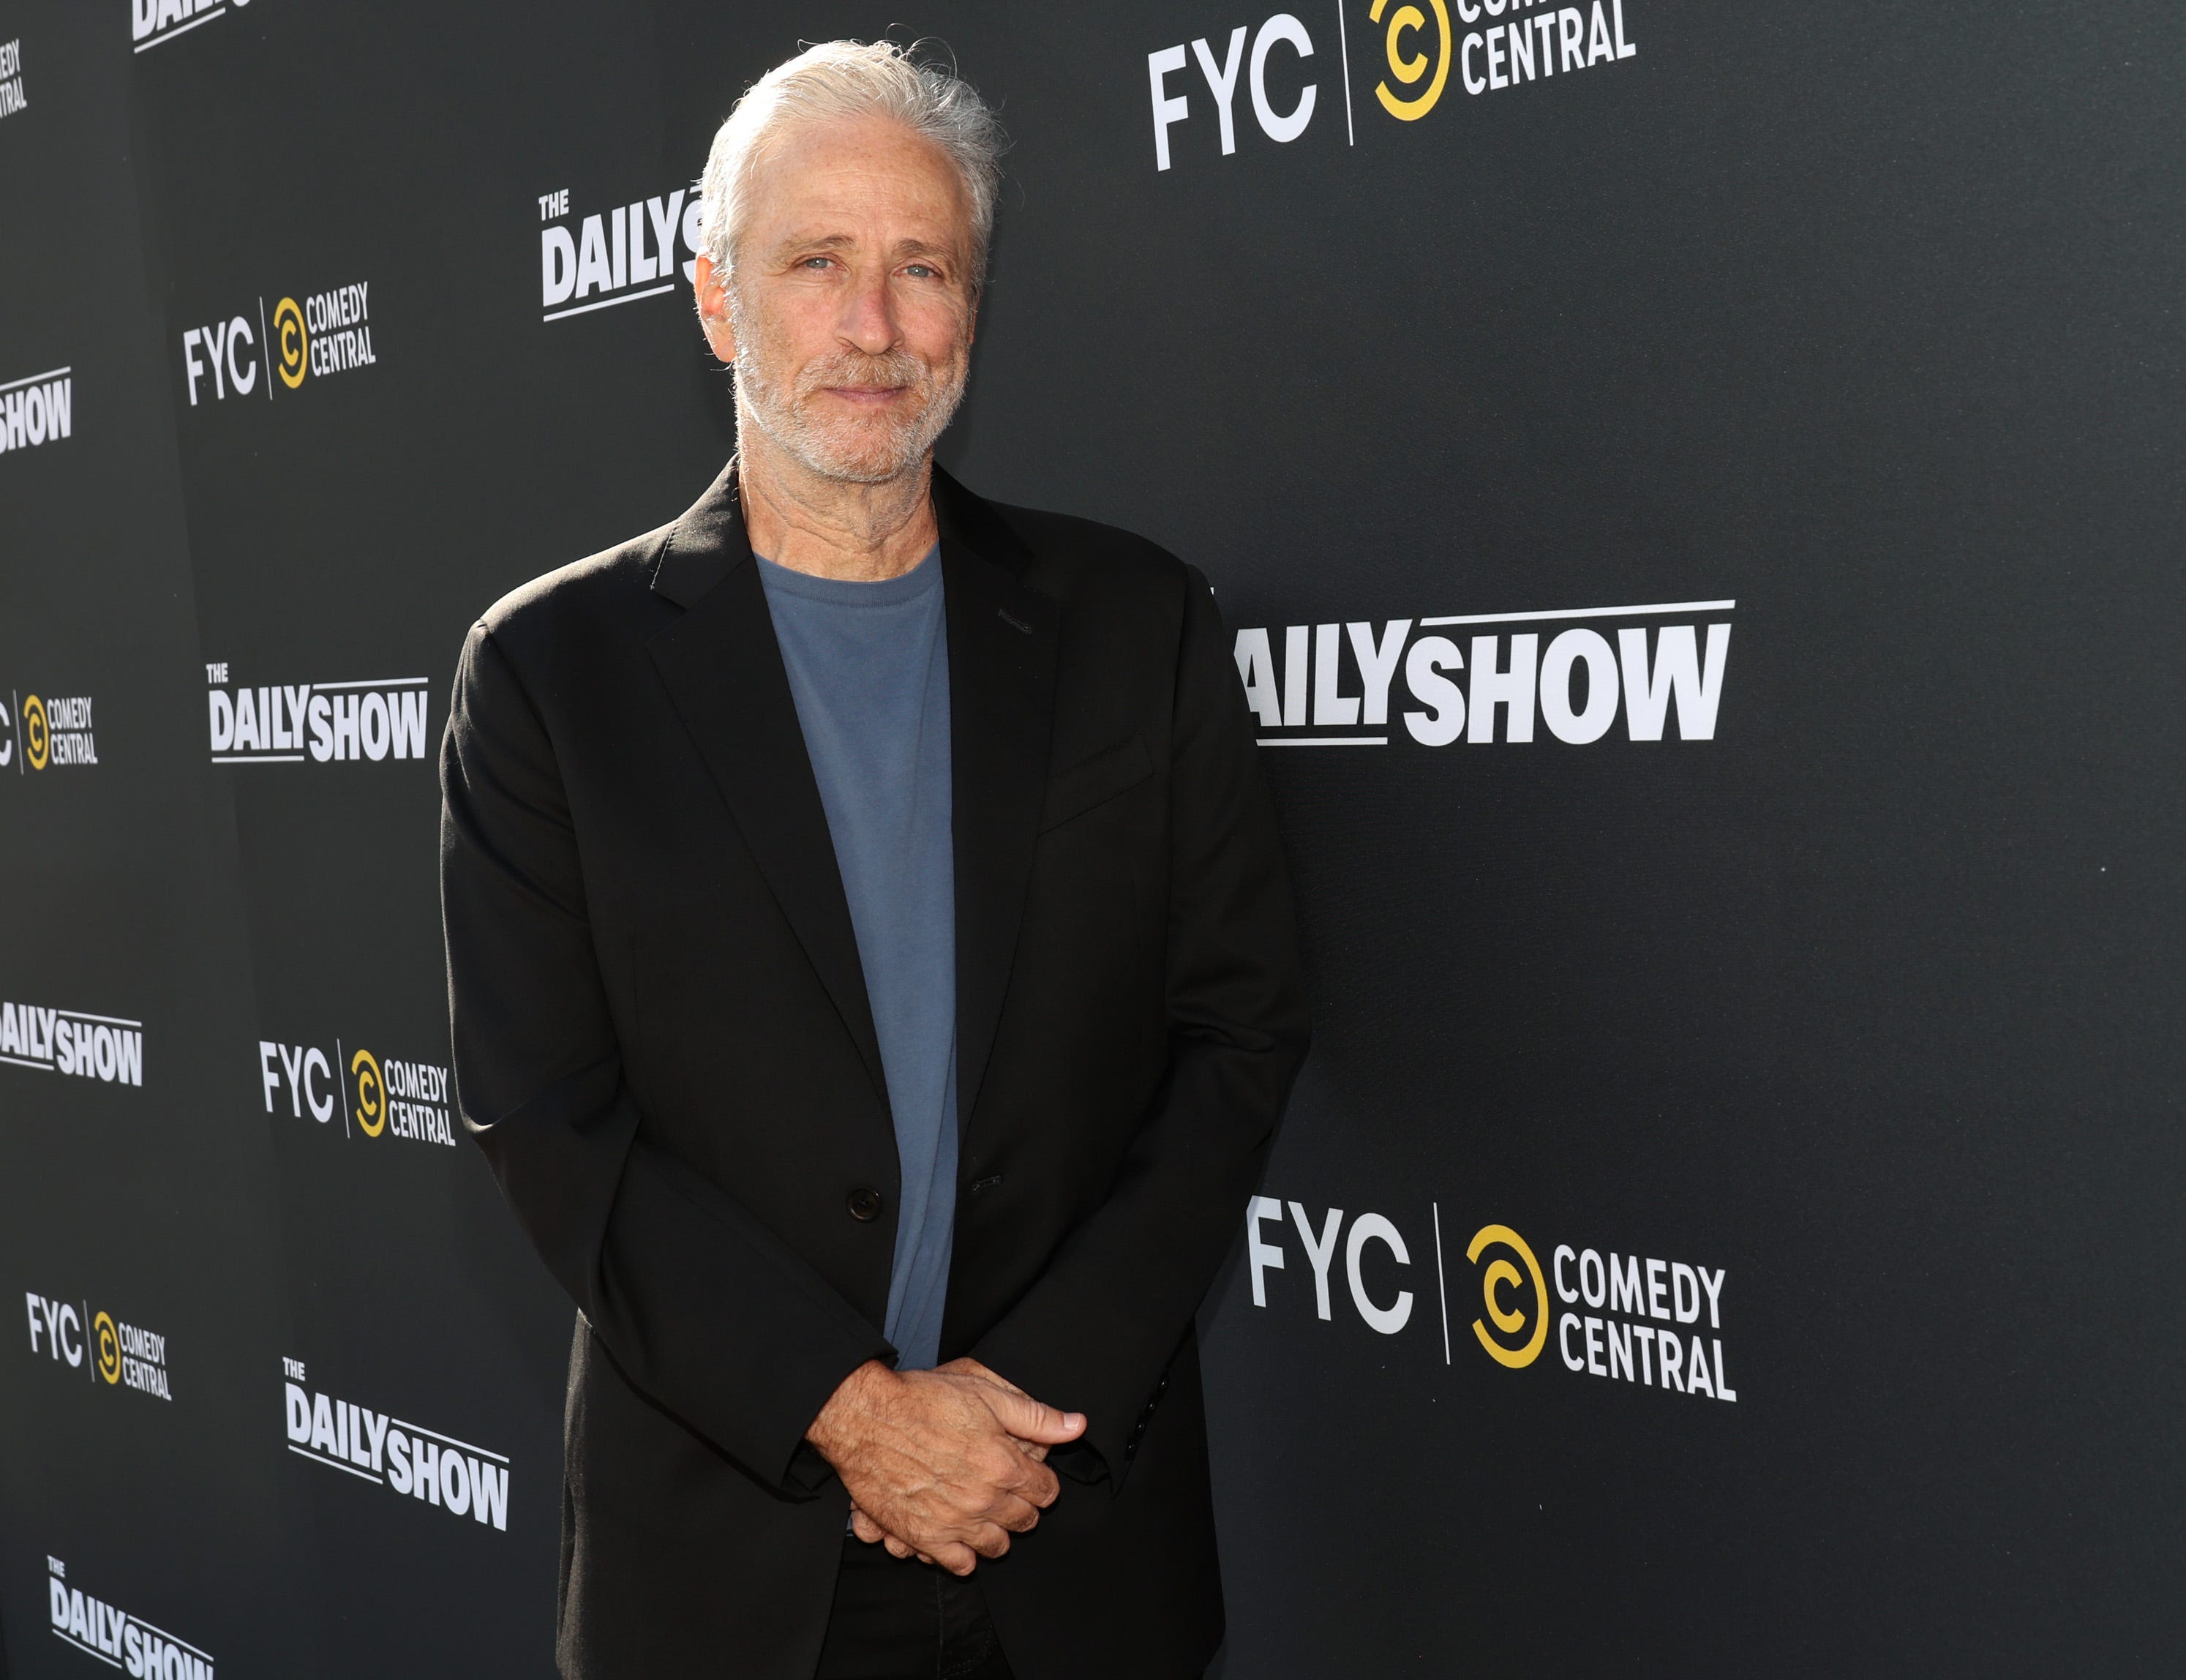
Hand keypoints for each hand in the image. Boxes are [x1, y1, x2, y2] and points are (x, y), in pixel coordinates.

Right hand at [808, 1358, 1084, 1574]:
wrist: (865, 1418)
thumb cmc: (923, 1400)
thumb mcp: (985, 1392)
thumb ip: (1035, 1415)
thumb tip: (1076, 1425)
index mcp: (1003, 1465)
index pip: (1046, 1491)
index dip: (1041, 1480)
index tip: (1029, 1474)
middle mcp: (983, 1500)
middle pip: (1025, 1520)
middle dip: (1022, 1505)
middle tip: (1006, 1490)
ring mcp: (953, 1522)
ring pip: (996, 1546)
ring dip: (996, 1531)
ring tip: (984, 1512)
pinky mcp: (923, 1537)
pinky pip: (958, 1565)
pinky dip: (963, 1554)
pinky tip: (959, 1534)